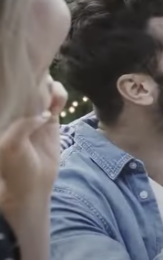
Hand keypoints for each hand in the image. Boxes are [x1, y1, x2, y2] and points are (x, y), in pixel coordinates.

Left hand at [0, 76, 66, 211]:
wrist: (33, 184)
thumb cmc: (15, 167)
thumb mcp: (11, 146)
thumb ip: (23, 125)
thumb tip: (43, 113)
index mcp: (4, 114)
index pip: (9, 87)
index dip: (18, 78)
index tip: (25, 74)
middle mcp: (16, 109)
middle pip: (26, 81)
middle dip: (35, 78)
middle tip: (41, 87)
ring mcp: (34, 112)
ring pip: (43, 86)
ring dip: (49, 86)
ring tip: (51, 99)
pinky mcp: (51, 118)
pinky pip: (57, 98)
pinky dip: (60, 95)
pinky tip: (58, 104)